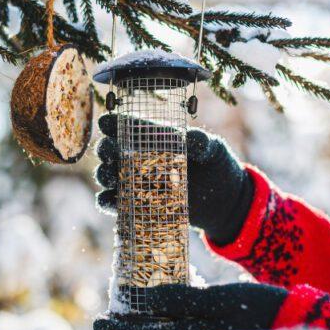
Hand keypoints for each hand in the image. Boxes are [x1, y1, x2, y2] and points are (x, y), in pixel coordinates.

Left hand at [93, 283, 286, 329]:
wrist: (290, 317)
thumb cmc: (255, 308)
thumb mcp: (216, 300)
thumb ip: (179, 299)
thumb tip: (144, 297)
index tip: (96, 321)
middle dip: (125, 326)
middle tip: (104, 315)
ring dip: (142, 321)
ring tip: (125, 308)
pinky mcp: (211, 328)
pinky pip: (177, 324)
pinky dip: (162, 315)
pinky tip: (159, 305)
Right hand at [94, 114, 254, 244]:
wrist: (224, 201)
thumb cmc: (217, 166)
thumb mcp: (213, 149)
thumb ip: (202, 142)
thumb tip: (193, 139)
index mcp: (155, 139)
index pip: (130, 128)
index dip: (115, 124)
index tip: (105, 123)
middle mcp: (141, 159)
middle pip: (113, 151)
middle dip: (106, 149)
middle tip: (108, 152)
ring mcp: (138, 183)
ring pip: (110, 176)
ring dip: (104, 175)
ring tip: (109, 176)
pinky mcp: (139, 206)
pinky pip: (116, 204)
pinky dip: (107, 202)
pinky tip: (108, 199)